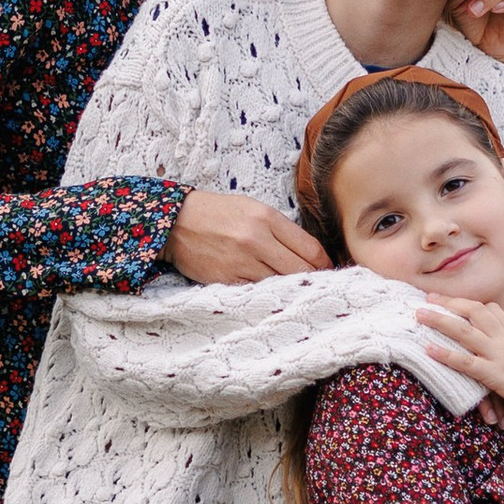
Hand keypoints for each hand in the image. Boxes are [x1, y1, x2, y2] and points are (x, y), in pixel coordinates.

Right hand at [167, 188, 326, 282]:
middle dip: (312, 279)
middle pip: (300, 270)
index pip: (310, 248)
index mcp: (267, 218)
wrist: (176, 222)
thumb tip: (310, 254)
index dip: (324, 263)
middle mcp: (256, 240)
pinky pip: (257, 292)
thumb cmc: (218, 213)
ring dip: (289, 289)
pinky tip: (270, 293)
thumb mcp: (253, 209)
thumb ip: (281, 229)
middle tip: (317, 285)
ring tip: (295, 291)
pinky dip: (266, 294)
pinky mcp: (227, 279)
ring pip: (280, 284)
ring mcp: (241, 262)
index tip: (327, 270)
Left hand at [415, 294, 503, 470]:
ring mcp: (501, 357)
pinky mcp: (497, 376)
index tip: (449, 299)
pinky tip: (428, 350)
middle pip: (474, 312)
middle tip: (426, 299)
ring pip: (465, 332)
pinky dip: (445, 354)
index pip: (490, 309)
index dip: (468, 302)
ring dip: (439, 321)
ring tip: (418, 315)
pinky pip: (466, 362)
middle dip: (448, 303)